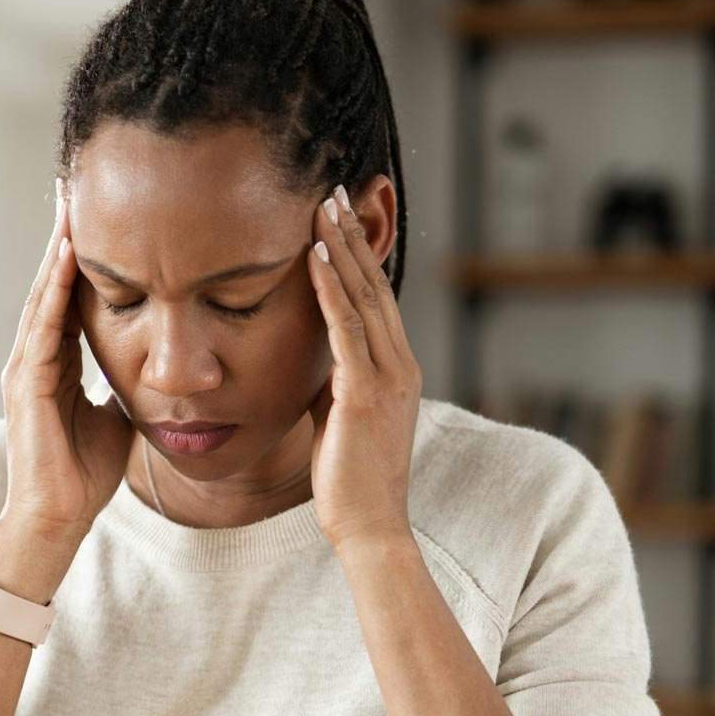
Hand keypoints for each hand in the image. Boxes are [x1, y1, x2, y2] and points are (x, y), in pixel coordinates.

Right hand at [0, 180, 134, 543]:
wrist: (60, 517)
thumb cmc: (86, 472)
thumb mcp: (115, 415)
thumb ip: (123, 386)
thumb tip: (150, 367)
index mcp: (57, 362)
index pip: (70, 296)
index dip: (83, 256)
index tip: (98, 214)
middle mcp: (36, 357)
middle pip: (53, 284)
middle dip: (65, 236)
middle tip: (75, 185)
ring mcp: (27, 368)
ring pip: (45, 296)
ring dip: (59, 250)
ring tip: (71, 204)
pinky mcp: (28, 385)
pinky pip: (45, 327)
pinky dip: (56, 290)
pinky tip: (70, 256)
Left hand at [305, 184, 422, 552]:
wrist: (369, 526)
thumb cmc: (351, 476)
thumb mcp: (343, 415)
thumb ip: (337, 379)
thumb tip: (316, 355)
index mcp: (398, 369)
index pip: (378, 298)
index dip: (360, 254)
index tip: (341, 216)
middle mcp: (401, 365)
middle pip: (375, 284)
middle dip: (353, 234)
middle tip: (334, 189)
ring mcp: (389, 377)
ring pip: (364, 296)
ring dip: (341, 247)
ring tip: (323, 204)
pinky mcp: (366, 392)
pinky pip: (346, 327)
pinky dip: (330, 286)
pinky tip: (313, 253)